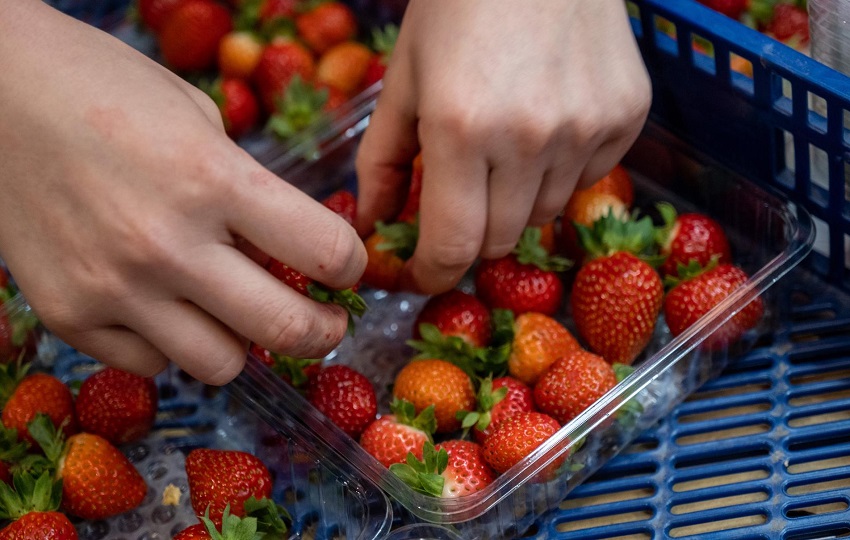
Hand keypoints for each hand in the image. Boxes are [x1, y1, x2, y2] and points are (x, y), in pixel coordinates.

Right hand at [0, 1, 365, 383]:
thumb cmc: (104, 88)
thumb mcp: (197, 119)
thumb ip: (248, 189)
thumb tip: (287, 250)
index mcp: (213, 178)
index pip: (325, 251)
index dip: (351, 265)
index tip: (346, 268)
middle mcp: (168, 243)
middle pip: (285, 329)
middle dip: (323, 331)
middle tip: (325, 323)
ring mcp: (114, 287)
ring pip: (221, 365)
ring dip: (243, 343)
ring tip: (234, 313)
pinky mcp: (68, 315)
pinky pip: (152, 364)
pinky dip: (172, 345)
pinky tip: (164, 307)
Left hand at [354, 0, 650, 293]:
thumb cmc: (456, 6)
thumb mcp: (403, 78)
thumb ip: (382, 161)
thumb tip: (372, 225)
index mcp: (460, 128)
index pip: (453, 246)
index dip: (433, 274)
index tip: (425, 275)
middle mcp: (530, 138)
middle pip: (500, 241)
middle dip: (472, 233)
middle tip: (461, 196)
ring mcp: (586, 129)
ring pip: (544, 215)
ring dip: (516, 201)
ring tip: (505, 145)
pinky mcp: (627, 118)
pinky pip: (587, 180)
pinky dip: (560, 170)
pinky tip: (548, 122)